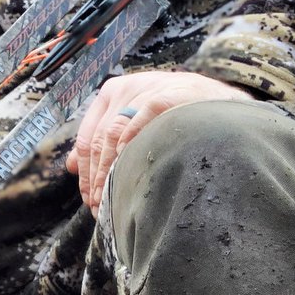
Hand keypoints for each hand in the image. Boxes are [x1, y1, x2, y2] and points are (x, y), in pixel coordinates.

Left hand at [65, 71, 254, 214]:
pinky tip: (131, 173)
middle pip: (99, 140)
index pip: (89, 137)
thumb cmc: (178, 115)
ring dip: (110, 172)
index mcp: (113, 92)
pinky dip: (131, 148)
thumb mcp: (138, 119)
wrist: (223, 103)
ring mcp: (146, 90)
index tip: (88, 197)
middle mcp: (126, 88)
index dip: (86, 172)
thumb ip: (105, 139)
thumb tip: (71, 166)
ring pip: (114, 135)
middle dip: (97, 178)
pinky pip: (140, 124)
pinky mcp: (166, 95)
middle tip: (98, 206)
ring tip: (111, 200)